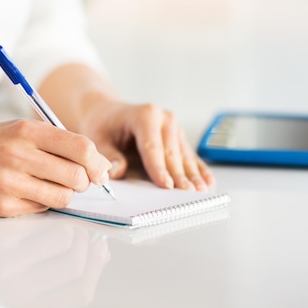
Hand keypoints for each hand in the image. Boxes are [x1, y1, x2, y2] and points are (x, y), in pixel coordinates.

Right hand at [0, 119, 111, 216]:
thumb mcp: (20, 129)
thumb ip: (58, 142)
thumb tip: (99, 166)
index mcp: (26, 131)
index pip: (80, 148)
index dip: (97, 163)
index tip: (100, 171)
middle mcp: (17, 155)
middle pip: (76, 176)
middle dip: (83, 181)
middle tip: (75, 179)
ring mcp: (8, 183)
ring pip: (62, 197)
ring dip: (64, 193)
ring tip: (49, 184)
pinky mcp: (2, 207)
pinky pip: (41, 210)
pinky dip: (41, 203)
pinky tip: (25, 191)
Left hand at [78, 100, 214, 190]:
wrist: (108, 113)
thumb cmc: (103, 126)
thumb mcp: (98, 139)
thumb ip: (109, 156)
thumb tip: (118, 172)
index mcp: (144, 115)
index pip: (153, 147)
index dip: (159, 168)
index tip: (166, 185)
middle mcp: (163, 118)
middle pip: (172, 152)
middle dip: (179, 175)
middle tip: (187, 194)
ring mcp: (173, 126)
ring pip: (184, 155)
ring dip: (193, 174)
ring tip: (200, 191)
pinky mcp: (178, 136)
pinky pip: (190, 155)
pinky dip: (198, 169)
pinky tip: (208, 181)